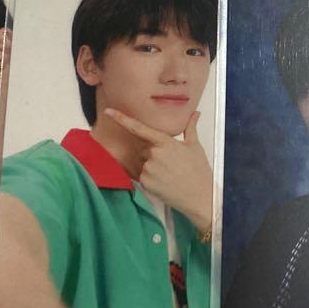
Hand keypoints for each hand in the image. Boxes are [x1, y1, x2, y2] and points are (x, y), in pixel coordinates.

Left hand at [105, 109, 213, 235]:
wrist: (199, 196)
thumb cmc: (198, 171)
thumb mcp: (195, 146)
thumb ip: (190, 128)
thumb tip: (195, 114)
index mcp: (165, 142)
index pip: (139, 128)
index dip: (121, 119)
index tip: (108, 112)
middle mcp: (154, 154)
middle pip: (144, 150)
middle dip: (153, 154)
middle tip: (171, 163)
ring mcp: (148, 169)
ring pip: (143, 163)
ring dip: (152, 166)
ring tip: (169, 174)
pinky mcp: (145, 183)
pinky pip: (143, 176)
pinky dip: (151, 178)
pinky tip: (165, 181)